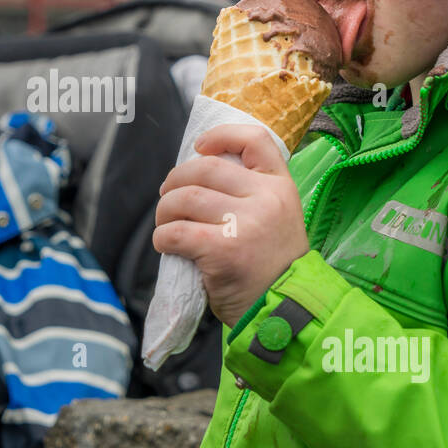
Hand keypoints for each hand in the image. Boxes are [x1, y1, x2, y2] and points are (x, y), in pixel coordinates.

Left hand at [153, 124, 308, 327]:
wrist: (285, 311)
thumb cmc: (272, 267)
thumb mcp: (277, 218)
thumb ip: (250, 195)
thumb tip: (197, 176)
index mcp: (281, 186)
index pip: (254, 140)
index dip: (221, 136)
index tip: (199, 147)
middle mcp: (266, 199)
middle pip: (205, 169)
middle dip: (175, 181)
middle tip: (167, 198)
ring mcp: (245, 223)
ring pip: (185, 198)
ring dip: (164, 211)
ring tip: (165, 223)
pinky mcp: (222, 250)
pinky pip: (176, 232)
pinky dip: (162, 237)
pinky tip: (166, 245)